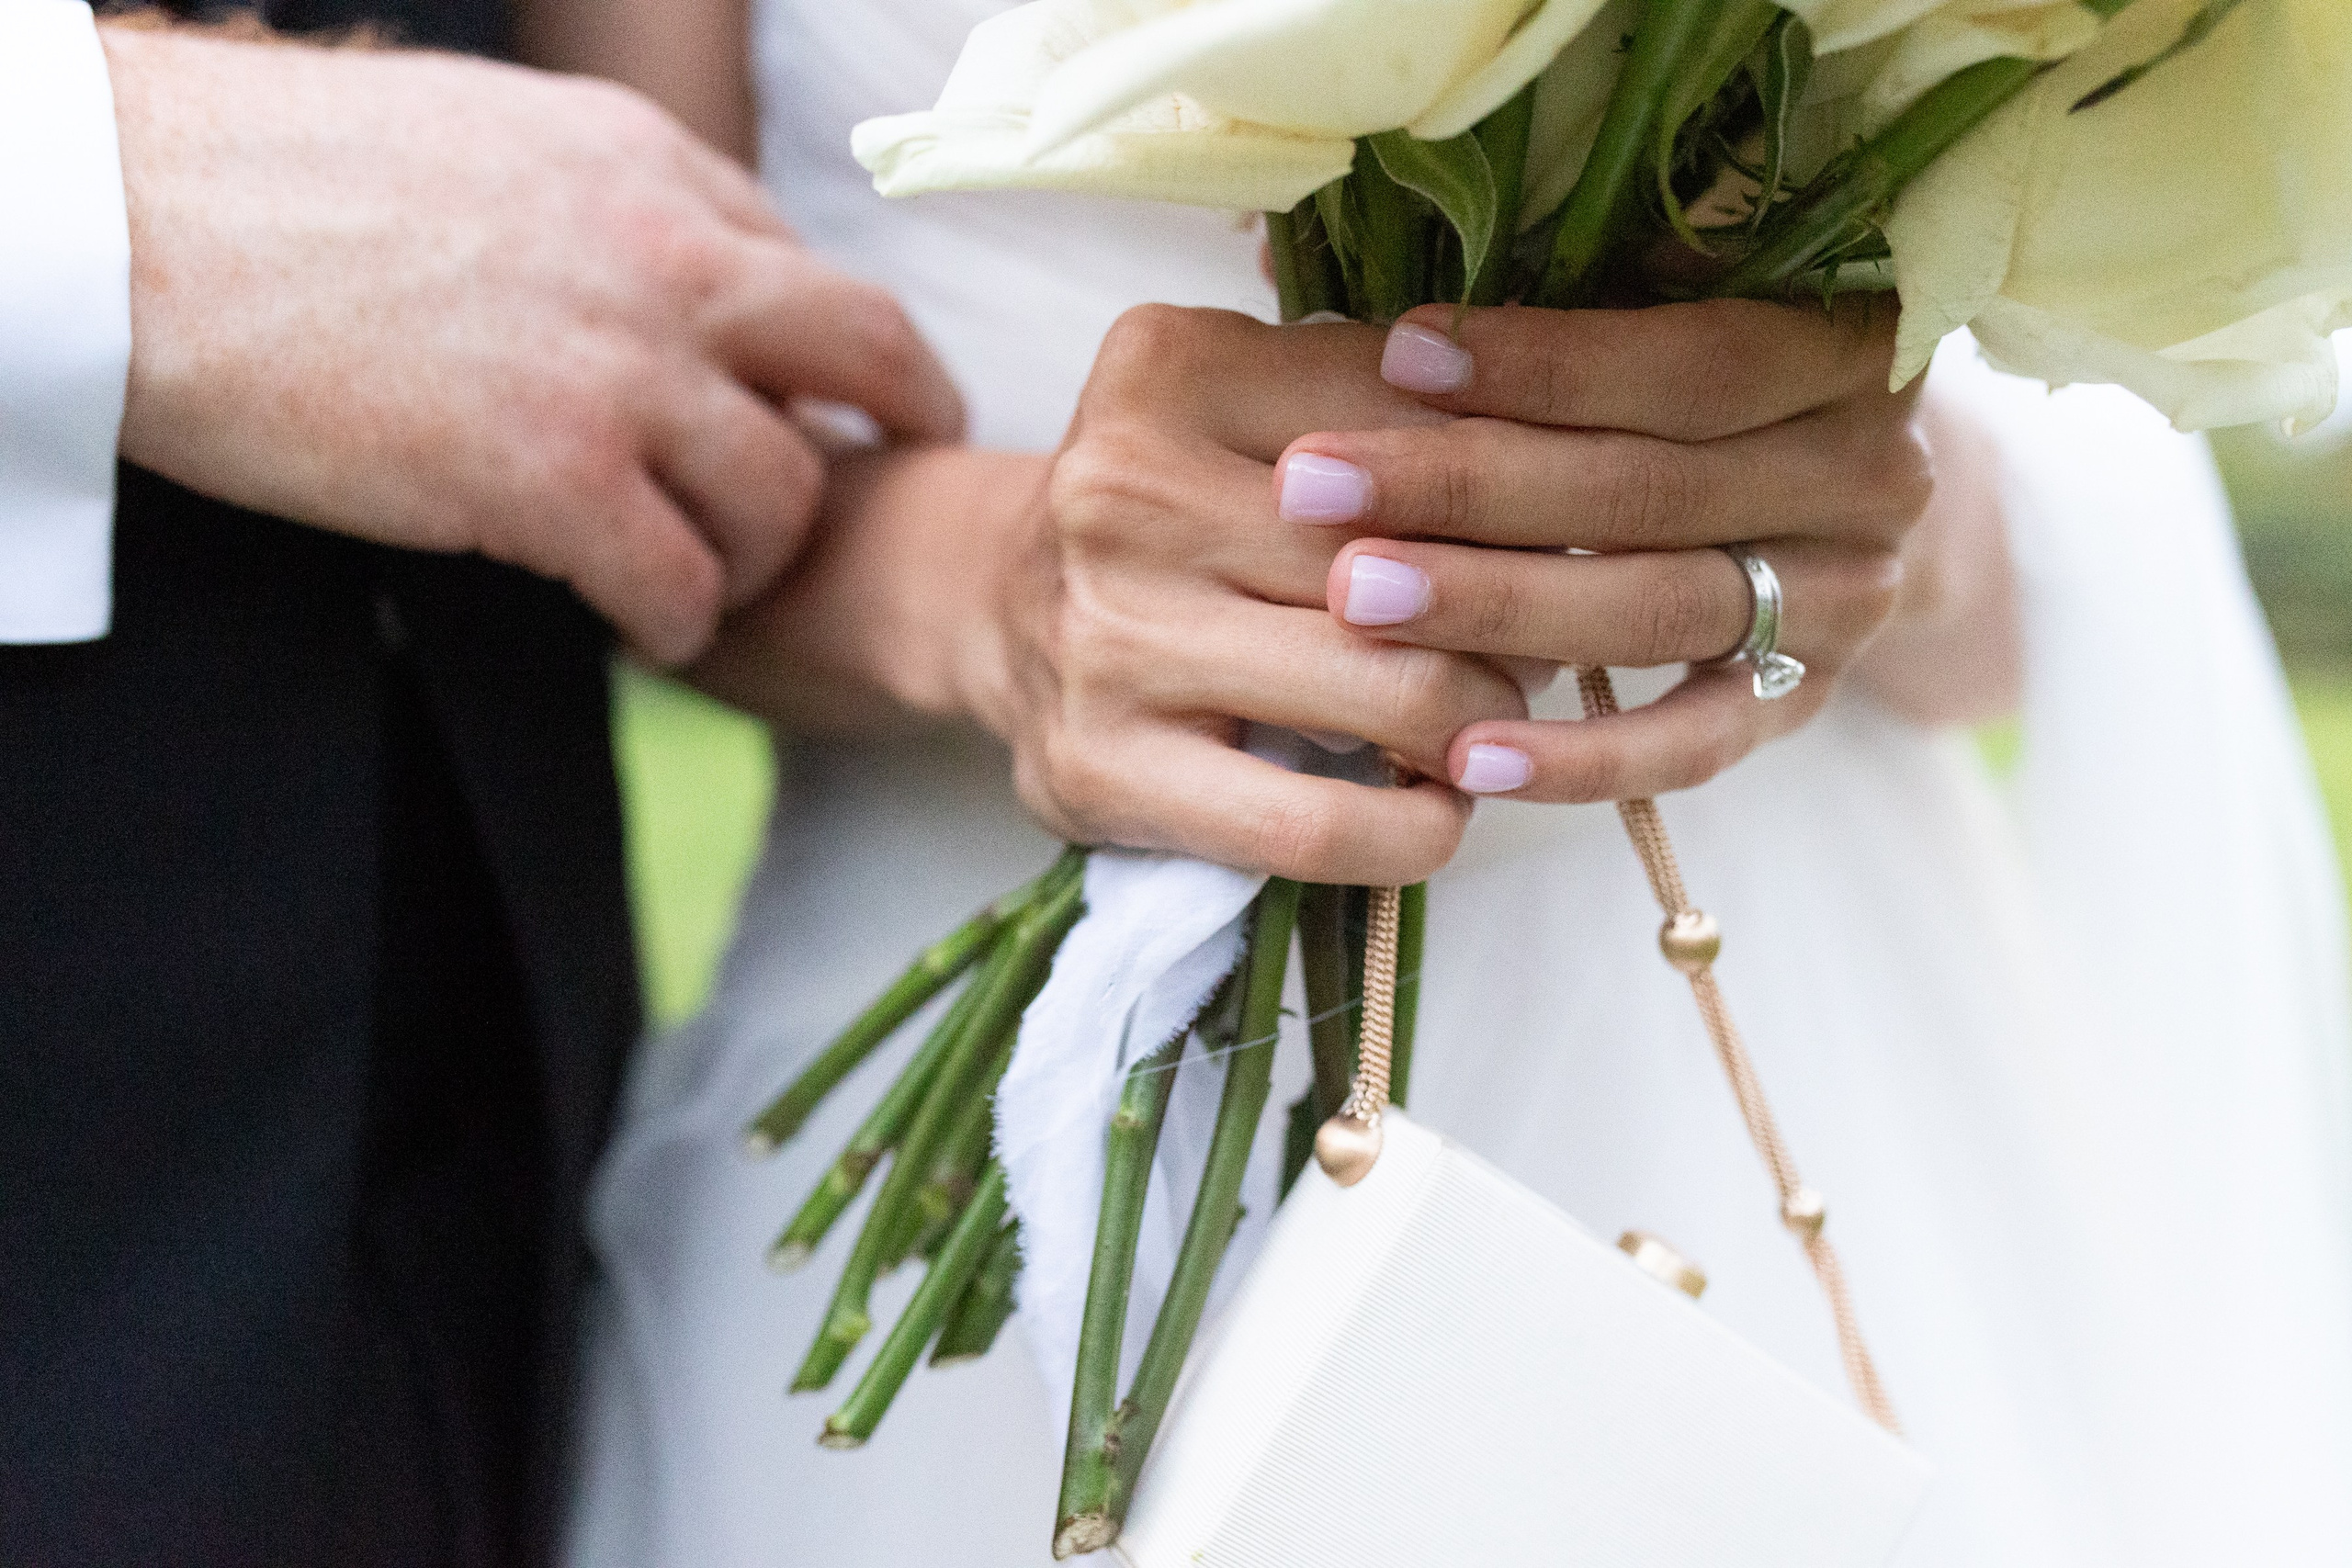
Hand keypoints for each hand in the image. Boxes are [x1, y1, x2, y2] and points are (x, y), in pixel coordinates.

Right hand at [101, 25, 961, 663]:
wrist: (135, 224)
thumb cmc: (274, 182)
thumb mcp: (490, 138)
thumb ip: (602, 200)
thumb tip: (667, 261)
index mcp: (645, 164)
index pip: (806, 264)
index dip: (831, 347)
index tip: (830, 395)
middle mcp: (665, 256)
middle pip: (869, 352)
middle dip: (899, 424)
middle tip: (881, 483)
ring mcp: (618, 369)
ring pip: (785, 494)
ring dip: (760, 554)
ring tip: (708, 580)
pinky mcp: (550, 477)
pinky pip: (684, 582)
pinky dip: (683, 622)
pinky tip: (648, 629)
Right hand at [694, 309, 1531, 885]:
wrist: (993, 605)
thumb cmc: (1173, 502)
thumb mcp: (1253, 402)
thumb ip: (1389, 403)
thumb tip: (1574, 471)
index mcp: (1169, 369)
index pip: (1421, 423)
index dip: (1527, 488)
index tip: (1562, 531)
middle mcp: (1121, 491)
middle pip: (1418, 562)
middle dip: (1517, 613)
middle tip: (1541, 640)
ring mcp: (1105, 637)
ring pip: (1392, 693)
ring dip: (1482, 721)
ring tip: (1487, 718)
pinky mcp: (1098, 768)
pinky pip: (1315, 824)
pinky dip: (1416, 830)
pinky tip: (1438, 809)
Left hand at [1280, 299, 1932, 799]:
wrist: (1841, 493)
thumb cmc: (1704, 369)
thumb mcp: (1675, 296)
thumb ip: (1576, 283)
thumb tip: (1380, 268)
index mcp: (1852, 345)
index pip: (1692, 363)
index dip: (1543, 364)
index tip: (1393, 355)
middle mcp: (1872, 475)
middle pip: (1651, 492)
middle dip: (1469, 488)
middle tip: (1315, 486)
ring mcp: (1847, 600)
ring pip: (1660, 612)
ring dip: (1498, 611)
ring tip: (1358, 600)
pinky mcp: (1806, 701)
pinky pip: (1693, 747)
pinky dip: (1583, 760)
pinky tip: (1469, 760)